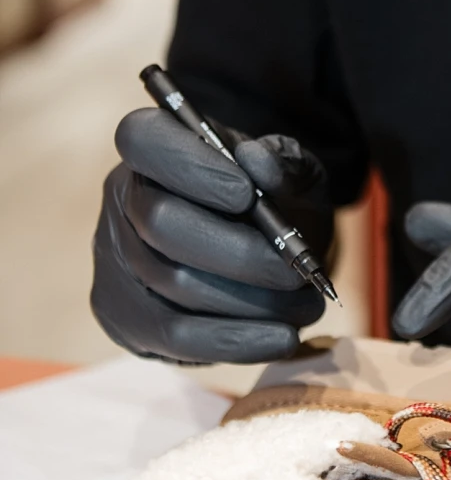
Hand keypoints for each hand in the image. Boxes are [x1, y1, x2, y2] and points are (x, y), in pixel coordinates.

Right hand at [91, 107, 332, 363]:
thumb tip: (259, 163)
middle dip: (238, 252)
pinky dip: (235, 341)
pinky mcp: (125, 317)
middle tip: (294, 270)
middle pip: (161, 223)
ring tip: (305, 304)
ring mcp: (116, 260)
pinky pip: (175, 337)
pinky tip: (282, 338)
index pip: (143, 139)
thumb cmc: (273, 198)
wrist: (262, 247)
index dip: (191, 166)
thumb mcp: (292, 170)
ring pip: (174, 285)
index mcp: (154, 145)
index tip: (246, 193)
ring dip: (250, 301)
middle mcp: (122, 199)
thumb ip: (283, 161)